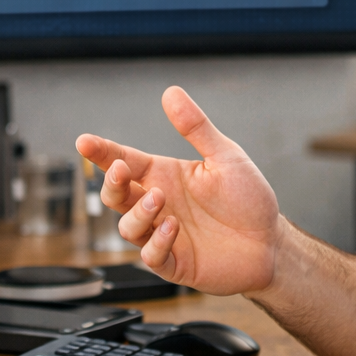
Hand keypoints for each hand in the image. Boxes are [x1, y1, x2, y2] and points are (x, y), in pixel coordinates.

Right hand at [76, 87, 285, 294]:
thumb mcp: (226, 157)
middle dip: (111, 183)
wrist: (271, 243)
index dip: (102, 152)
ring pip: (127, 227)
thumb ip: (196, 128)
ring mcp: (163, 236)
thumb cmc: (248, 199)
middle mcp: (158, 205)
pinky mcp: (175, 263)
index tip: (84, 142)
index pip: (124, 161)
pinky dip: (156, 242)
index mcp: (164, 176)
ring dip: (138, 213)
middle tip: (122, 170)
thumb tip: (171, 92)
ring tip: (159, 200)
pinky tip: (173, 228)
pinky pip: (151, 256)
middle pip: (115, 195)